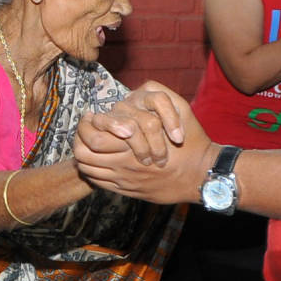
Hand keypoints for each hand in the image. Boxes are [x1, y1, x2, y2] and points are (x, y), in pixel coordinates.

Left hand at [75, 85, 211, 204]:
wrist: (201, 175)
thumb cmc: (193, 143)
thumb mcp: (183, 112)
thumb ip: (162, 98)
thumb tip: (142, 89)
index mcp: (134, 143)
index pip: (94, 137)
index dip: (86, 125)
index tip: (89, 117)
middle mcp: (125, 164)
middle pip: (84, 155)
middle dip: (78, 141)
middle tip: (83, 132)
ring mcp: (125, 180)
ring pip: (88, 170)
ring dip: (84, 157)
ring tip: (87, 146)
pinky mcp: (128, 191)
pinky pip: (99, 183)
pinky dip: (93, 172)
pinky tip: (98, 163)